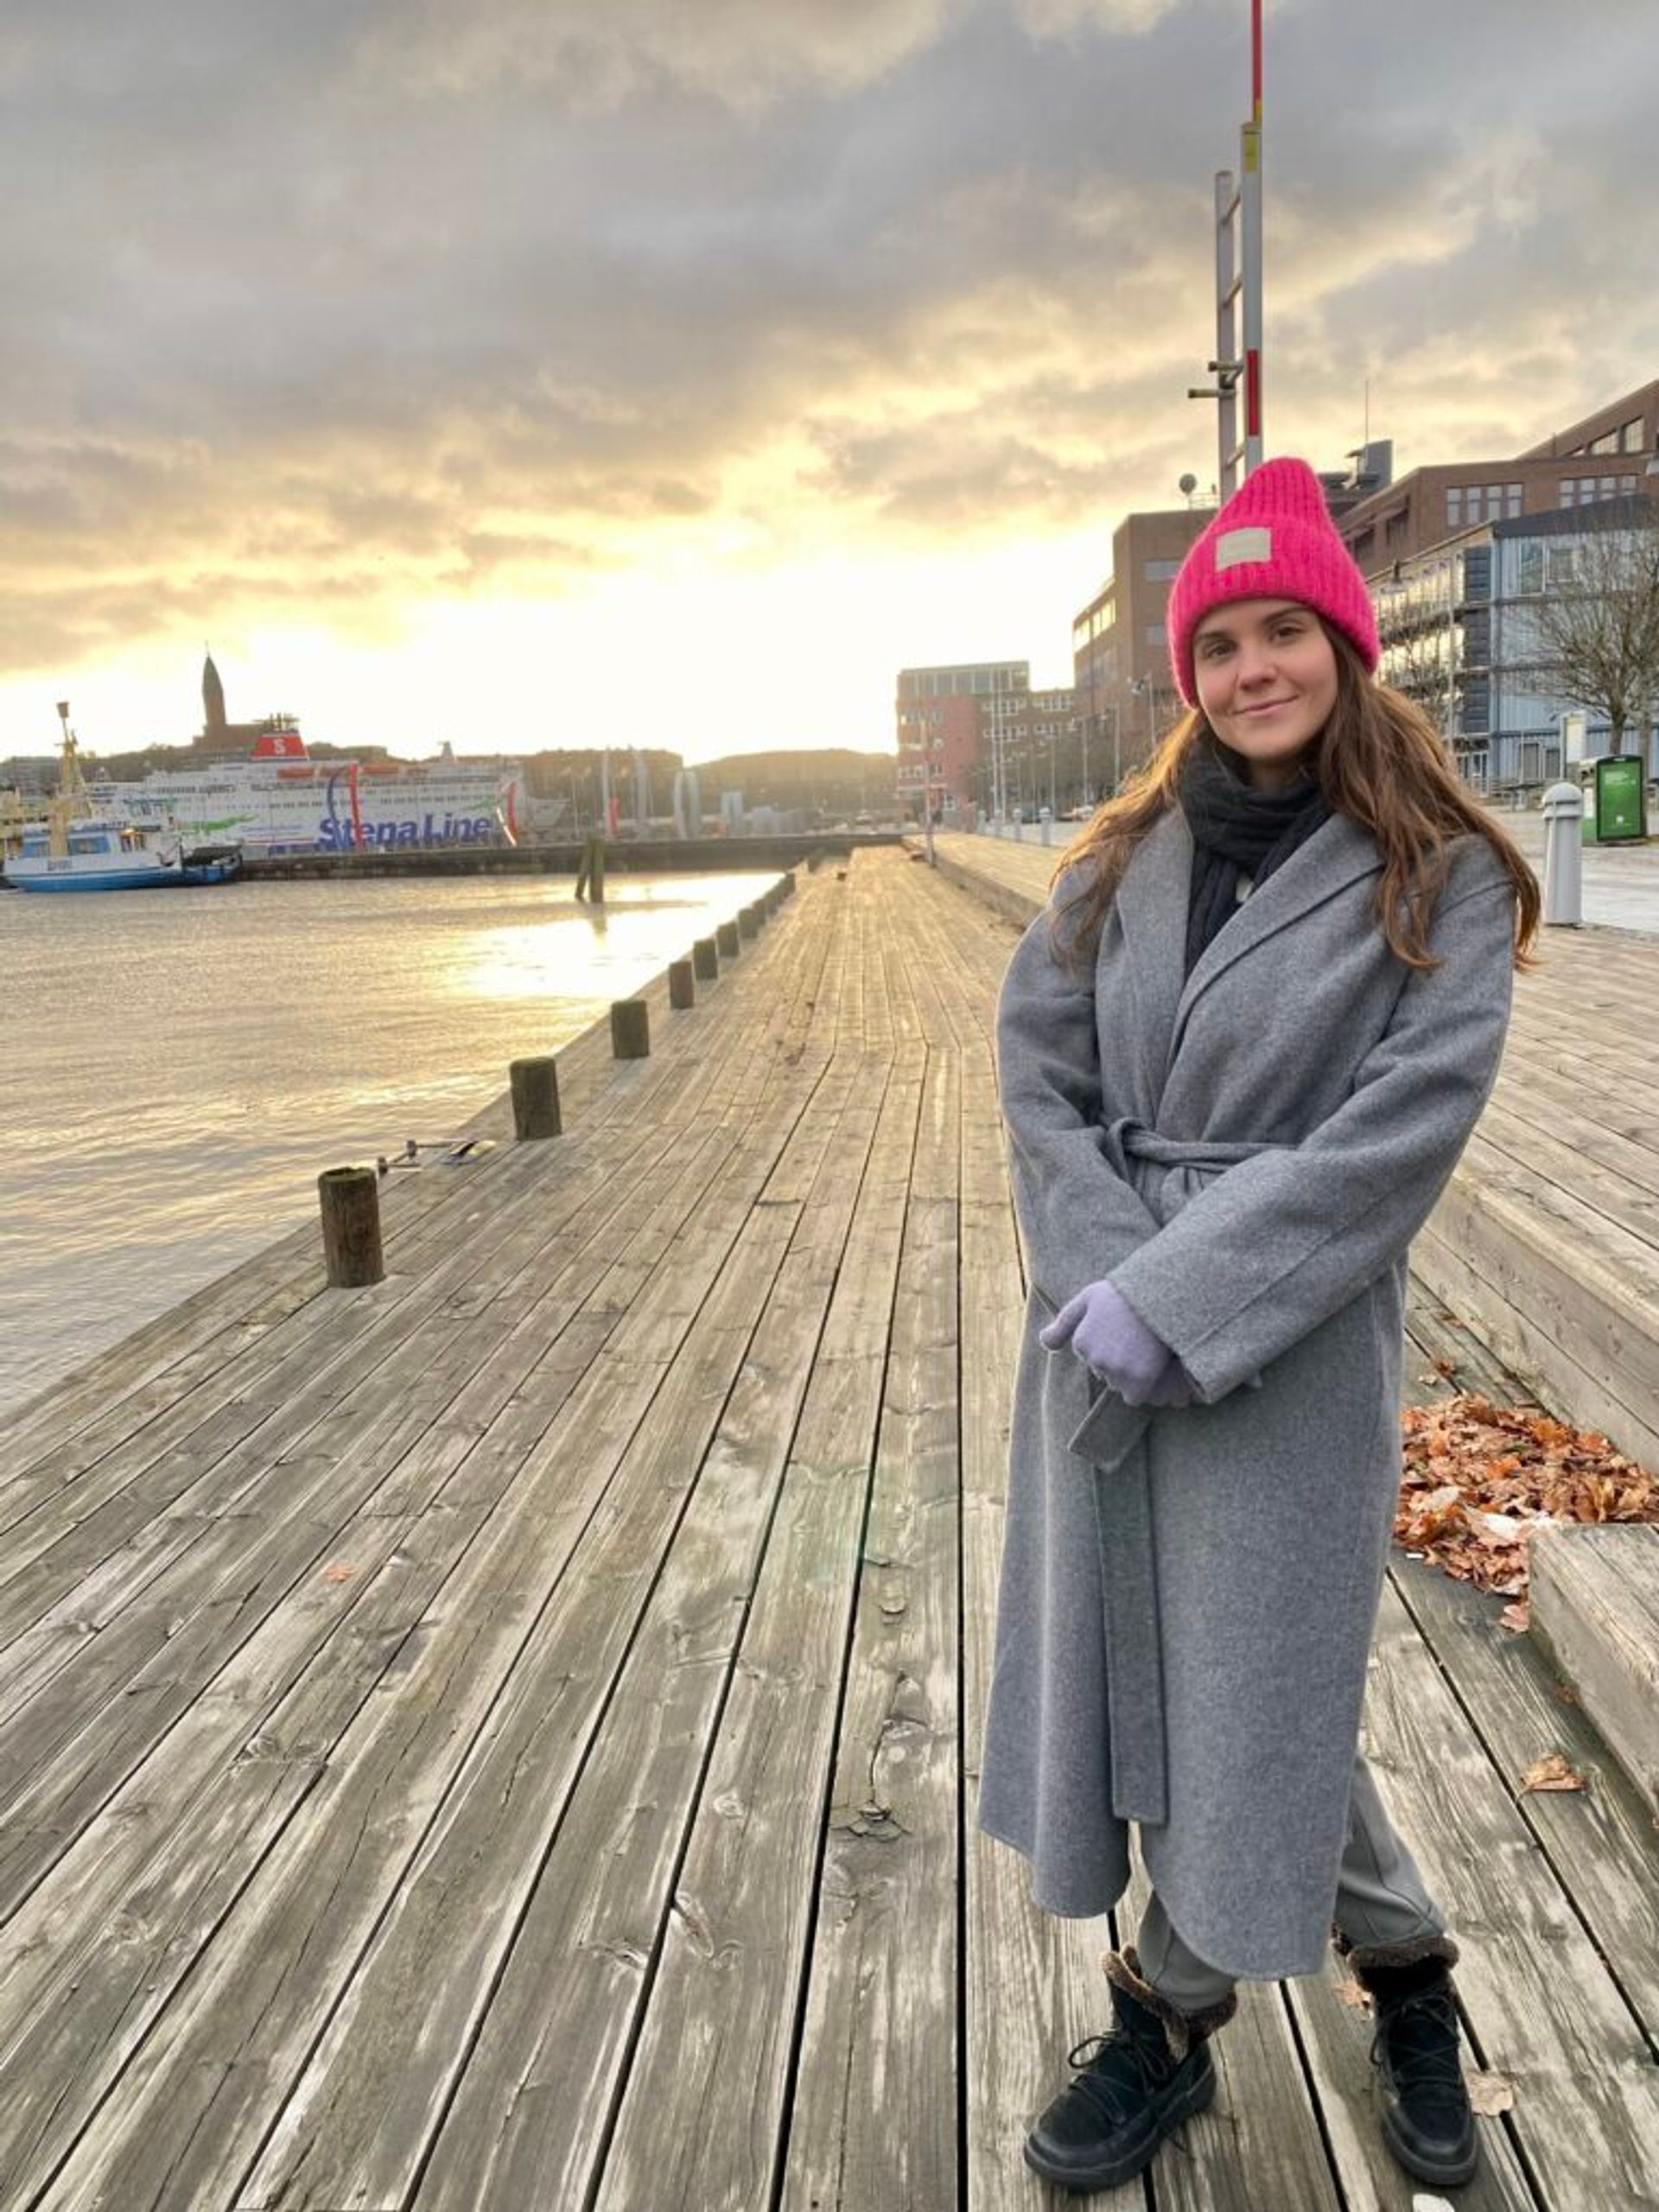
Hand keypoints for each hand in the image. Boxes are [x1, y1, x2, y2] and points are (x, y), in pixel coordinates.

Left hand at [1040, 1280, 1189, 1406]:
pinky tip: (1150, 1368)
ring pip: (1118, 1385)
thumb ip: (1064, 1323)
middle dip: (1115, 1362)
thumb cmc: (1124, 1294)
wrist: (1161, 1295)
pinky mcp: (1138, 1380)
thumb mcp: (1088, 1299)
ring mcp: (1116, 1370)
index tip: (1120, 1329)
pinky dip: (1141, 1387)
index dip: (1107, 1345)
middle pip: (1103, 1373)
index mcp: (1081, 1340)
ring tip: (1145, 1350)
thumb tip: (1043, 1342)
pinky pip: (1133, 1397)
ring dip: (1128, 1375)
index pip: (1090, 1358)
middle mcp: (1094, 1358)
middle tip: (1134, 1340)